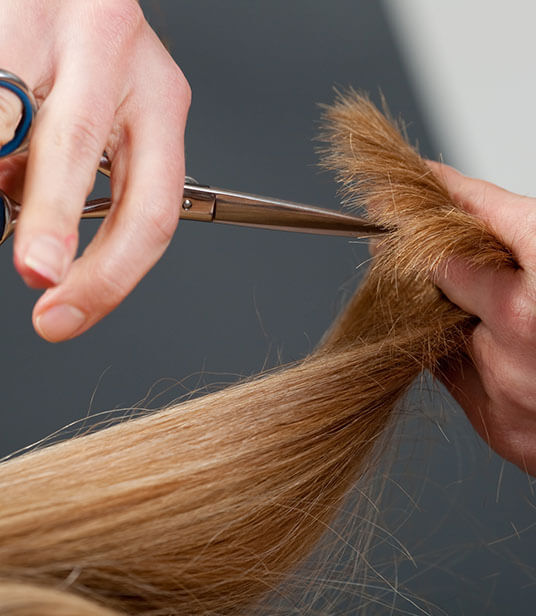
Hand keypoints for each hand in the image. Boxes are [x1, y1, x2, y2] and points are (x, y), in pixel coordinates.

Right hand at [0, 0, 190, 340]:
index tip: (65, 313)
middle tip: (38, 275)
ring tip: (4, 180)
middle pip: (80, 149)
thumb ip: (83, 181)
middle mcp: (113, 58)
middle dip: (56, 222)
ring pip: (7, 117)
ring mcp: (48, 27)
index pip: (153, 206)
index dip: (113, 272)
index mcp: (161, 101)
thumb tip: (37, 247)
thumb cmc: (95, 49)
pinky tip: (1, 135)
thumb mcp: (117, 116)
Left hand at [432, 140, 535, 613]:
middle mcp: (521, 312)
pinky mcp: (498, 424)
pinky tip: (530, 363)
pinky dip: (478, 359)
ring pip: (450, 321)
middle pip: (443, 262)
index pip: (469, 202)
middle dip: (460, 254)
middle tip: (494, 265)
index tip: (419, 183)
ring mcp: (504, 373)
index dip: (443, 189)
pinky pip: (457, 375)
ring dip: (473, 313)